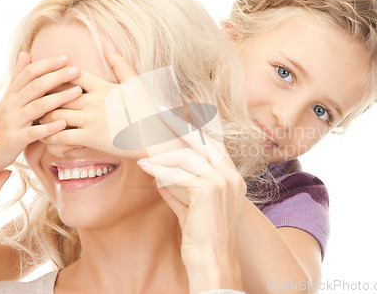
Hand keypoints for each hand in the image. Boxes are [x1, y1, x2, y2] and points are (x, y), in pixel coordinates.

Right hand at [0, 52, 80, 183]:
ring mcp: (13, 121)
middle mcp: (11, 104)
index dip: (47, 64)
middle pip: (36, 86)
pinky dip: (49, 128)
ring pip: (37, 107)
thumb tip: (26, 53)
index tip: (66, 58)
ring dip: (59, 98)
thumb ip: (19, 77)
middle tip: (77, 70)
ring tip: (78, 92)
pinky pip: (33, 132)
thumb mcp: (10, 98)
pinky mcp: (15, 139)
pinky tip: (64, 123)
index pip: (29, 73)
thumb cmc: (5, 122)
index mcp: (12, 93)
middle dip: (57, 76)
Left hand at [39, 45, 169, 159]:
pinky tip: (48, 136)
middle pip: (58, 94)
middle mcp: (95, 101)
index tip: (52, 78)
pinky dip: (51, 136)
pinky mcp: (91, 138)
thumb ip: (119, 62)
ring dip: (45, 116)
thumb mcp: (135, 83)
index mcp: (103, 86)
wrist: (153, 138)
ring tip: (40, 117)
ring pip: (55, 114)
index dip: (59, 74)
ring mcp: (92, 120)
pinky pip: (61, 136)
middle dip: (46, 96)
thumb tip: (106, 41)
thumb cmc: (145, 110)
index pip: (72, 74)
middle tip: (37, 99)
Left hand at [137, 112, 244, 292]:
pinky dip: (160, 171)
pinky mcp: (209, 191)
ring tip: (143, 151)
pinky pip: (178, 175)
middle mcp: (232, 177)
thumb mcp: (190, 208)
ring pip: (187, 158)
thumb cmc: (202, 239)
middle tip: (160, 114)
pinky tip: (146, 169)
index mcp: (233, 179)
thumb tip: (160, 176)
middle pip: (203, 142)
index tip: (176, 118)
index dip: (194, 131)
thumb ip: (179, 190)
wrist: (214, 263)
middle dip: (180, 126)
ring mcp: (223, 183)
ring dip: (162, 154)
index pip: (213, 145)